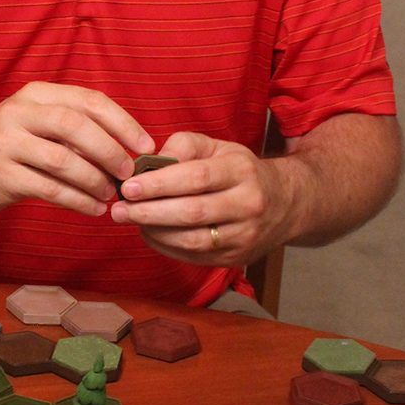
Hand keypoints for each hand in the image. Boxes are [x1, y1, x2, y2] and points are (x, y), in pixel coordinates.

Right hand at [0, 82, 153, 216]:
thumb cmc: (9, 145)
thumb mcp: (36, 122)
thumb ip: (74, 126)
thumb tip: (129, 145)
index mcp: (35, 94)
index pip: (89, 100)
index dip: (123, 123)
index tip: (147, 145)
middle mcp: (18, 113)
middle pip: (76, 126)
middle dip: (110, 151)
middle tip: (130, 173)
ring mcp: (6, 144)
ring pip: (63, 160)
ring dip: (95, 180)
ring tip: (111, 195)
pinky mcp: (2, 176)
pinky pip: (49, 189)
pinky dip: (77, 201)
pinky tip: (93, 209)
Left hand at [109, 130, 292, 265]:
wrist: (285, 203)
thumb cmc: (239, 171)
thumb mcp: (218, 147)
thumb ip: (184, 145)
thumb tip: (151, 162)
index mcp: (242, 171)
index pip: (197, 178)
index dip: (159, 184)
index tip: (128, 186)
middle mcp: (248, 205)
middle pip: (192, 213)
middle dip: (149, 212)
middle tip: (118, 209)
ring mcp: (243, 236)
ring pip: (192, 240)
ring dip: (154, 232)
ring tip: (128, 220)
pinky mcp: (235, 258)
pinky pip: (193, 255)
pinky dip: (165, 245)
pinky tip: (148, 232)